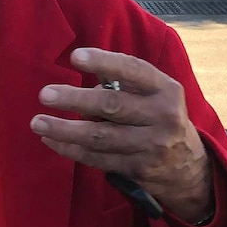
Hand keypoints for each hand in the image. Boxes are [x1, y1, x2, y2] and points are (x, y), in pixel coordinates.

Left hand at [30, 47, 212, 222]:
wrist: (188, 167)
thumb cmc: (158, 117)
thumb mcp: (154, 94)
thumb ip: (123, 81)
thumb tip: (80, 67)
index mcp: (166, 89)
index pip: (134, 70)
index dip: (104, 62)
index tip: (75, 57)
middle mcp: (163, 116)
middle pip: (112, 106)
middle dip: (74, 100)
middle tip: (44, 94)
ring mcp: (151, 146)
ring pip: (100, 137)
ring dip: (64, 130)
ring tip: (37, 122)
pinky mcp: (138, 169)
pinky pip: (96, 159)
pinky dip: (69, 149)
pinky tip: (50, 139)